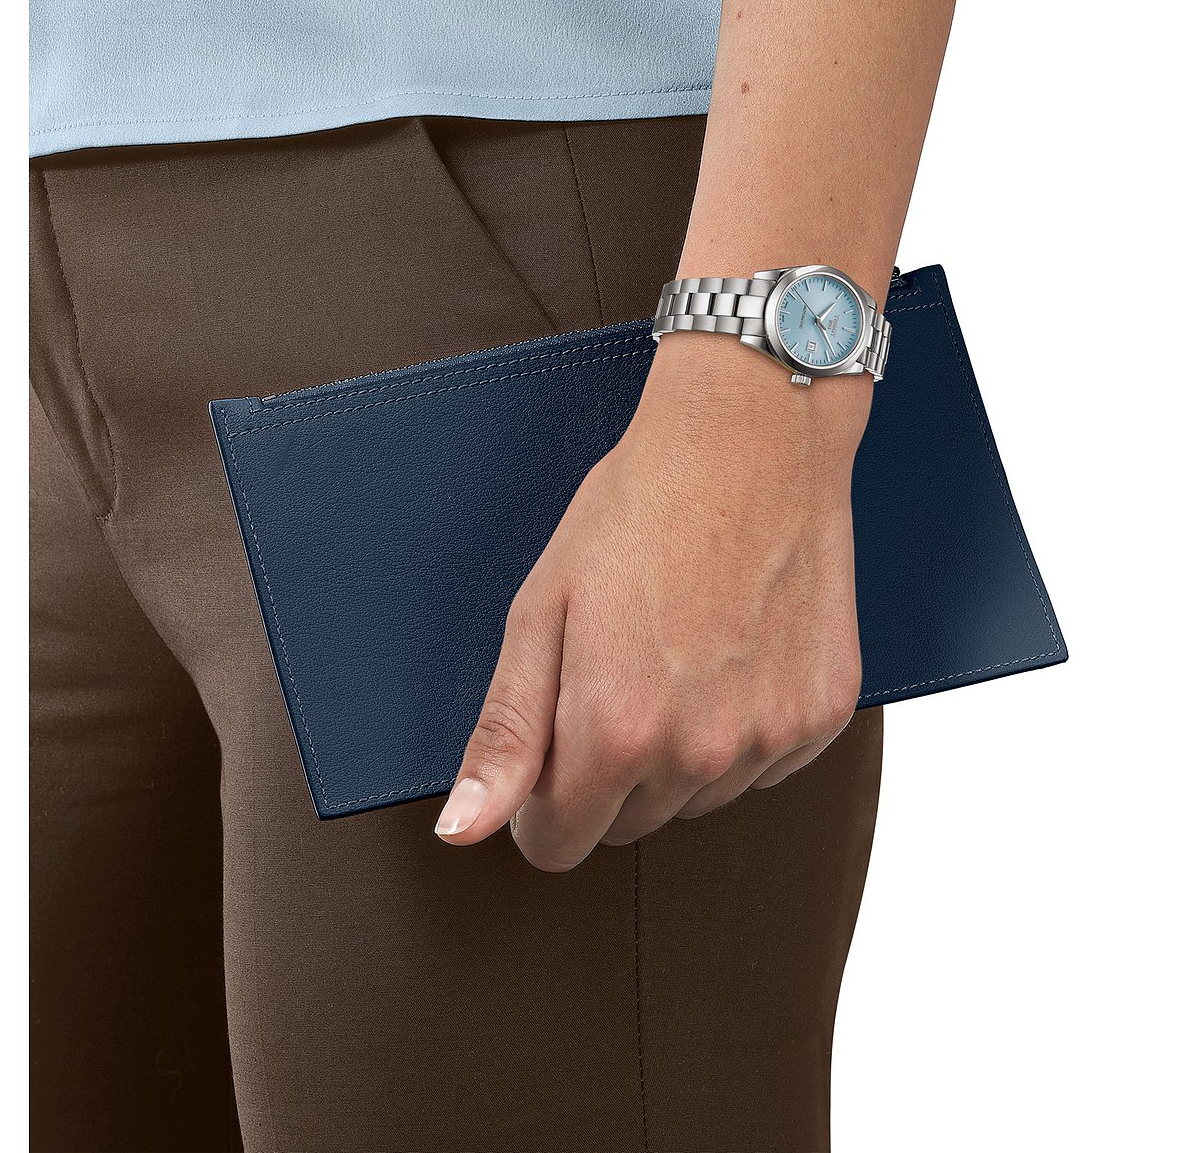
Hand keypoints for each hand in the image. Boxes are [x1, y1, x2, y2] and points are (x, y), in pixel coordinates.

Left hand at [433, 332, 871, 871]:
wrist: (750, 440)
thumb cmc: (635, 511)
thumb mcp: (541, 612)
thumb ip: (505, 735)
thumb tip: (462, 832)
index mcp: (615, 731)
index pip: (557, 845)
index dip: (539, 802)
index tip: (549, 745)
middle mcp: (699, 752)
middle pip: (627, 826)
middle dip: (607, 771)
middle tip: (615, 668)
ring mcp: (770, 737)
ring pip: (697, 798)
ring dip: (677, 752)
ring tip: (677, 651)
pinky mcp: (823, 715)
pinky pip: (763, 765)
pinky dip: (742, 727)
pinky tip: (732, 651)